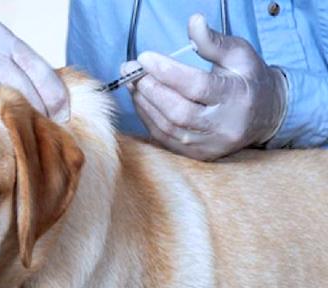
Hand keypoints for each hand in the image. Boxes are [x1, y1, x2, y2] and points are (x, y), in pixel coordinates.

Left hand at [124, 14, 286, 159]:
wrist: (265, 115)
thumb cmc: (247, 79)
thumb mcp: (238, 54)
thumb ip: (213, 41)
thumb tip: (193, 22)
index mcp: (237, 98)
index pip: (197, 87)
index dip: (168, 72)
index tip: (145, 58)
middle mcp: (224, 126)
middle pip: (179, 111)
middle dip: (150, 88)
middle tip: (131, 70)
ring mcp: (210, 145)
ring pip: (168, 128)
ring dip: (145, 103)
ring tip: (132, 82)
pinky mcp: (198, 155)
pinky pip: (166, 139)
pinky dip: (149, 119)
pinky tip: (141, 100)